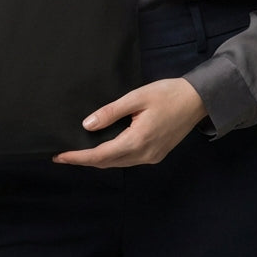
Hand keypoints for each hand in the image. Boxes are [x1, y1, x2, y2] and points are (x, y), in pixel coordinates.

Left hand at [53, 78, 207, 168]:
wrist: (198, 100)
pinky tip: (104, 148)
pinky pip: (128, 160)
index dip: (78, 157)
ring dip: (98, 160)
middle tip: (63, 155)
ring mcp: (151, 157)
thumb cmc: (168, 94)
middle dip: (84, 160)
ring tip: (79, 152)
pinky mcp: (156, 154)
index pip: (100, 155)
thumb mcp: (137, 97)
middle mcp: (144, 154)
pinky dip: (112, 156)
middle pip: (107, 163)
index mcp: (138, 140)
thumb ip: (111, 112)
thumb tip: (87, 125)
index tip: (59, 156)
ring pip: (118, 163)